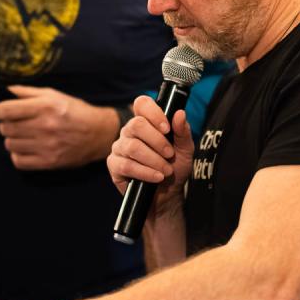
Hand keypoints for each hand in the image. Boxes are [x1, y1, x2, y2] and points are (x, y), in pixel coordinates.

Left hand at [0, 85, 117, 170]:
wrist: (99, 133)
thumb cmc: (74, 111)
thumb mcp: (53, 95)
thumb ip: (27, 93)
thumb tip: (5, 91)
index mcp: (45, 107)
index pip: (8, 110)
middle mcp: (45, 126)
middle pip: (6, 128)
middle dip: (5, 124)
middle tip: (15, 123)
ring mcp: (47, 146)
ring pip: (10, 144)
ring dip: (12, 139)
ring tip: (24, 135)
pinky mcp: (49, 162)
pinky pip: (18, 161)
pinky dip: (17, 154)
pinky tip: (26, 147)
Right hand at [107, 96, 194, 217]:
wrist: (167, 195)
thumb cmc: (175, 168)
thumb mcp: (185, 150)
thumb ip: (182, 131)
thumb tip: (179, 113)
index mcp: (146, 122)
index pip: (142, 104)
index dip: (153, 113)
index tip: (167, 129)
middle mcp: (129, 132)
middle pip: (136, 125)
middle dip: (157, 141)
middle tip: (170, 154)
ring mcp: (119, 148)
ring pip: (132, 147)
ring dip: (154, 160)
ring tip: (166, 170)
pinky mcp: (114, 165)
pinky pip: (127, 165)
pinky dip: (145, 172)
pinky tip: (156, 177)